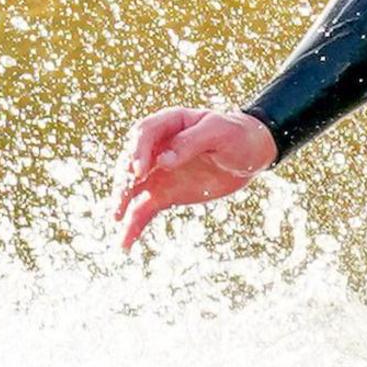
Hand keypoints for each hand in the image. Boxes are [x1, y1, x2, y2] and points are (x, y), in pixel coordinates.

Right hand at [114, 106, 278, 248]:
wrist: (251, 153)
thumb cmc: (236, 134)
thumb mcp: (219, 133)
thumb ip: (191, 143)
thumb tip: (163, 160)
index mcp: (169, 123)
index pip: (144, 134)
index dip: (137, 151)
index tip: (139, 171)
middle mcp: (157, 147)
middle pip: (131, 161)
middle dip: (124, 180)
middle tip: (122, 199)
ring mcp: (158, 172)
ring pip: (133, 188)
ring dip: (121, 203)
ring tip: (116, 220)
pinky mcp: (164, 193)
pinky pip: (144, 208)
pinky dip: (133, 225)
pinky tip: (124, 243)